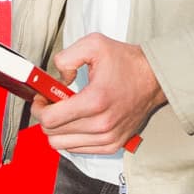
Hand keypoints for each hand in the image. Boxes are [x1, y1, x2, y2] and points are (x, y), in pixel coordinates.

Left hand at [35, 35, 163, 153]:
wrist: (154, 79)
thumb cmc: (127, 63)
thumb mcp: (94, 45)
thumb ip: (66, 57)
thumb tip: (57, 78)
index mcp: (95, 101)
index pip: (49, 119)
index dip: (38, 108)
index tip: (42, 98)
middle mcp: (101, 124)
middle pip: (52, 133)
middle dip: (45, 116)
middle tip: (51, 102)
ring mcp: (107, 138)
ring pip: (62, 145)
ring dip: (57, 128)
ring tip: (65, 111)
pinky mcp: (112, 145)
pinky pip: (77, 149)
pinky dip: (71, 137)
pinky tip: (77, 120)